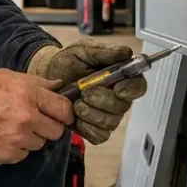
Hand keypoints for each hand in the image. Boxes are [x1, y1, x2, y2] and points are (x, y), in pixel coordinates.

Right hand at [0, 68, 73, 164]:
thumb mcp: (6, 76)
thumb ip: (36, 82)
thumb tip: (58, 85)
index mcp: (28, 94)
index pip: (64, 109)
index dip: (65, 113)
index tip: (61, 114)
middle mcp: (27, 117)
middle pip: (57, 131)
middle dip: (48, 126)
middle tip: (34, 120)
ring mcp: (17, 138)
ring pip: (40, 144)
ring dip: (31, 137)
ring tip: (12, 127)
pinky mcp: (8, 155)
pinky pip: (24, 154)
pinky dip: (17, 148)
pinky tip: (3, 136)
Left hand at [27, 40, 148, 144]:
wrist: (48, 76)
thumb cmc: (70, 62)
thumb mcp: (84, 50)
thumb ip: (104, 51)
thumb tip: (126, 52)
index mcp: (121, 77)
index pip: (138, 86)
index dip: (131, 89)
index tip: (118, 89)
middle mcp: (118, 98)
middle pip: (123, 106)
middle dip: (103, 100)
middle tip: (84, 93)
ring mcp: (108, 115)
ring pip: (110, 122)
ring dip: (92, 114)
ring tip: (76, 103)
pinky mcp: (95, 129)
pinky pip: (99, 136)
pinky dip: (86, 127)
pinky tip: (75, 117)